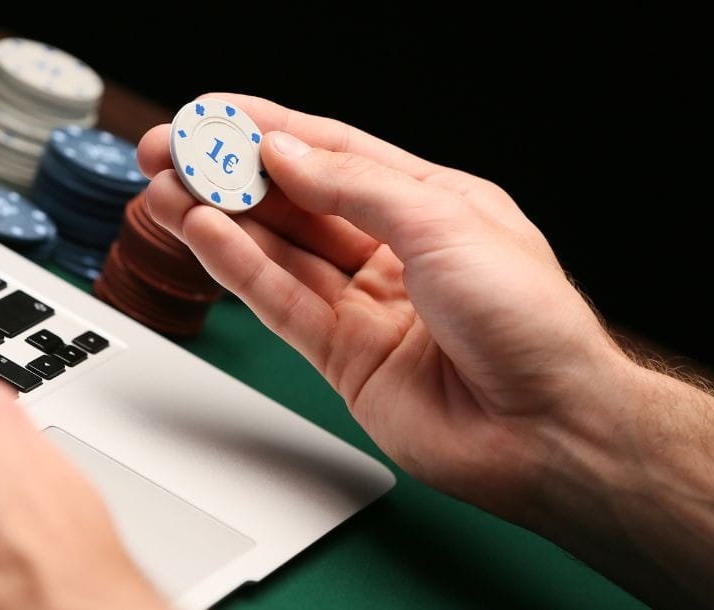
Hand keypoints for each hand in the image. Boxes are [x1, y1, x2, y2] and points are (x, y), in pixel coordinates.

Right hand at [137, 93, 629, 521]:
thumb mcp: (445, 222)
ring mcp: (364, 305)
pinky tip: (205, 235)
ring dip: (221, 219)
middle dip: (231, 174)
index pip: (333, 152)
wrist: (549, 430)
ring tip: (168, 192)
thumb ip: (356, 187)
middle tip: (172, 153)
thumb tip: (285, 152)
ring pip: (277, 252)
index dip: (268, 129)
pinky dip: (240, 269)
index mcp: (430, 203)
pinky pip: (280, 302)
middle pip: (294, 201)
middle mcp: (392, 251)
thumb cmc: (531, 323)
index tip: (213, 114)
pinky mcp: (342, 356)